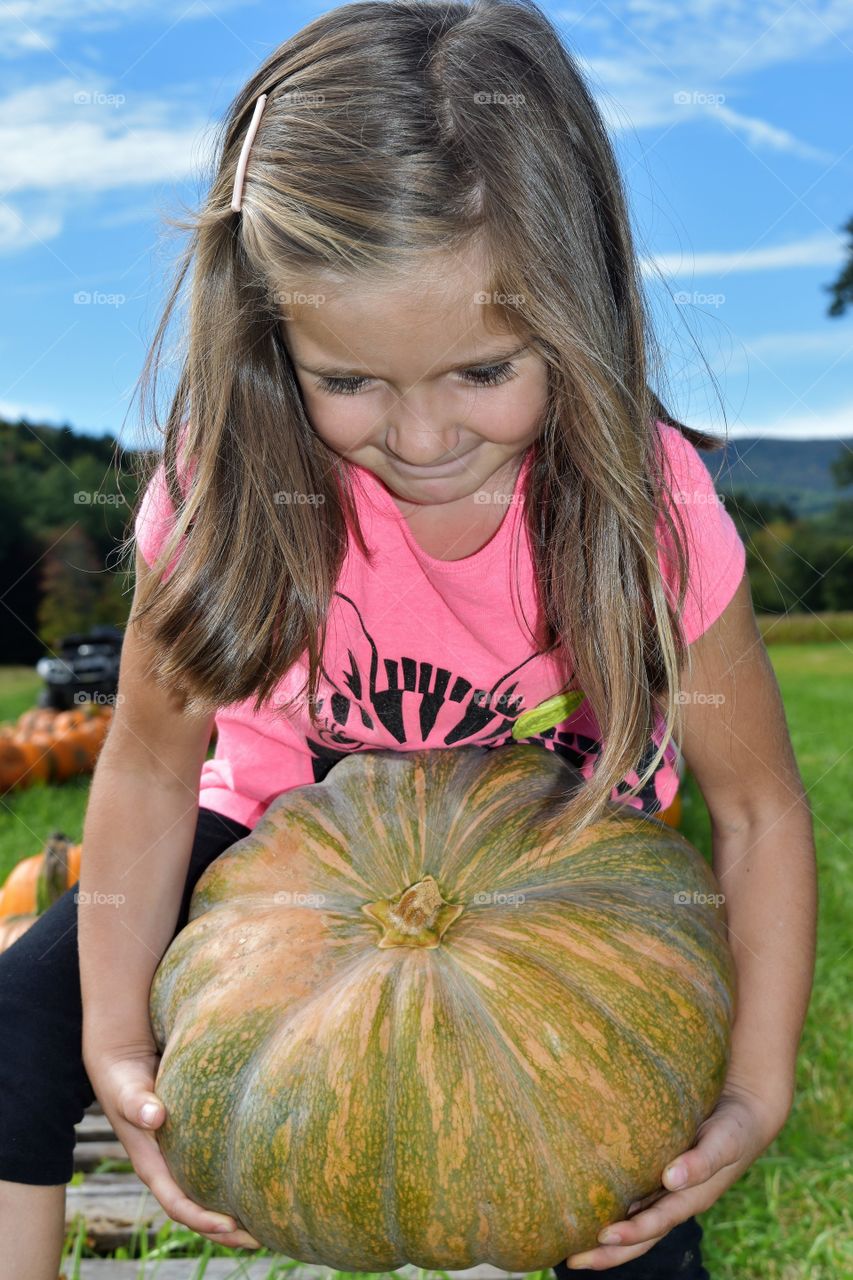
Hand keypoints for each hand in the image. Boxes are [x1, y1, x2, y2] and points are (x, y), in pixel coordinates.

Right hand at [83, 1038, 260, 1250]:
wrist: (121, 1064)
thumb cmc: (123, 1078)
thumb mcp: (126, 1089)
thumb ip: (137, 1102)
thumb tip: (156, 1115)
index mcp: (150, 1164)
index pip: (177, 1203)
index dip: (202, 1218)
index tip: (231, 1225)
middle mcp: (166, 1168)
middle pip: (196, 1211)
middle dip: (225, 1231)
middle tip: (262, 1239)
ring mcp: (179, 1159)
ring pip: (206, 1196)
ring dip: (233, 1213)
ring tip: (268, 1222)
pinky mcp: (192, 1144)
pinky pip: (212, 1172)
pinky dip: (232, 1184)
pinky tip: (259, 1183)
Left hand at [563, 1079, 791, 1270]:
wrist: (743, 1111)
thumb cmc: (734, 1129)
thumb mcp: (724, 1143)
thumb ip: (702, 1162)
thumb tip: (671, 1179)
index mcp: (689, 1200)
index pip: (655, 1225)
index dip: (631, 1233)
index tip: (604, 1236)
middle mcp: (672, 1199)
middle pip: (639, 1235)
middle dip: (608, 1251)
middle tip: (573, 1260)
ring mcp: (663, 1187)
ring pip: (631, 1217)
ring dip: (605, 1234)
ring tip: (570, 1241)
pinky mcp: (654, 1167)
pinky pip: (630, 1192)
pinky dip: (610, 1202)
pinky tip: (583, 1200)